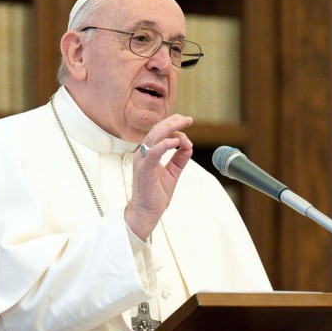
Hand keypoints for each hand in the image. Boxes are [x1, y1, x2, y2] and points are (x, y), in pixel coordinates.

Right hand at [124, 114, 193, 240]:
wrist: (147, 212)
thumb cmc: (156, 193)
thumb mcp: (173, 172)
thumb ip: (180, 158)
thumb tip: (189, 145)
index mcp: (149, 153)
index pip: (160, 133)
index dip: (174, 126)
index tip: (188, 123)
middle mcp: (144, 154)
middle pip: (157, 130)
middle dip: (173, 122)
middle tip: (188, 118)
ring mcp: (142, 161)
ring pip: (154, 137)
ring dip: (169, 128)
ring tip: (182, 123)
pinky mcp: (144, 169)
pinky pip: (153, 153)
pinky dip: (164, 145)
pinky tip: (175, 142)